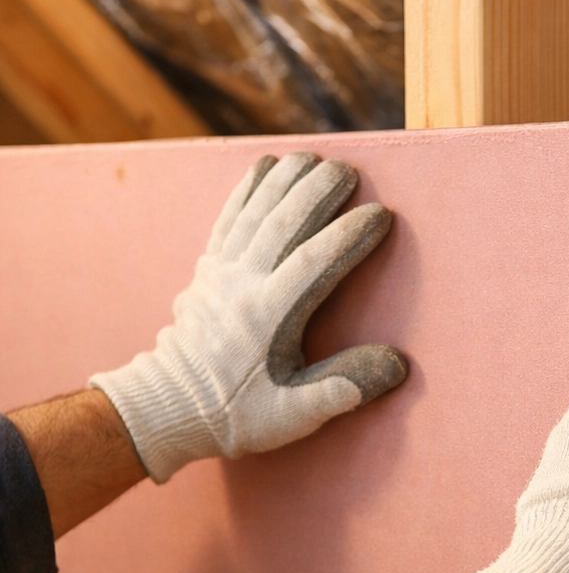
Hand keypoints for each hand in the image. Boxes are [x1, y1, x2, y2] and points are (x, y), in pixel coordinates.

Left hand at [91, 153, 406, 482]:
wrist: (169, 406)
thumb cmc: (237, 413)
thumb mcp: (294, 416)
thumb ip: (342, 389)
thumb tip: (396, 364)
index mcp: (269, 317)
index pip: (314, 264)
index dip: (349, 236)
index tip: (380, 214)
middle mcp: (242, 285)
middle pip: (283, 224)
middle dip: (317, 191)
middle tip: (349, 170)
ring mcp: (220, 271)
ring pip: (256, 212)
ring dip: (287, 180)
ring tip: (316, 157)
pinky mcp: (208, 266)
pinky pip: (230, 216)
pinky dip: (249, 187)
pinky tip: (267, 164)